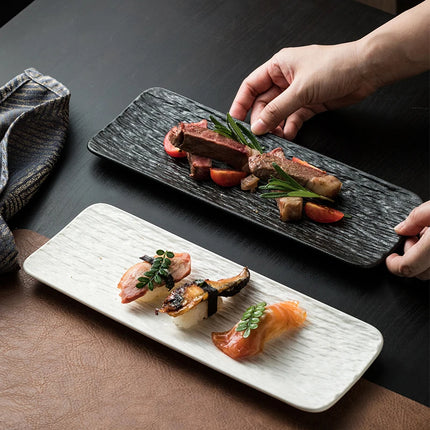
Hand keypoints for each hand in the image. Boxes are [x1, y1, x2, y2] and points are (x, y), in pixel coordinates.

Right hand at [229, 2, 429, 139]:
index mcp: (279, 66)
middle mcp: (286, 79)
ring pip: (278, 113)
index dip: (241, 103)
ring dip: (276, 126)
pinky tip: (290, 134)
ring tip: (275, 138)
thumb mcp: (300, 90)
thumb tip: (258, 125)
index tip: (235, 120)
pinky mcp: (309, 104)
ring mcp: (297, 93)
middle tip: (258, 135)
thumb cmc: (335, 67)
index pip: (251, 86)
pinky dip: (291, 127)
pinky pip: (293, 118)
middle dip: (261, 119)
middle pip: (264, 103)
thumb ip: (276, 110)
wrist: (366, 71)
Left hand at [386, 201, 429, 279]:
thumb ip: (416, 218)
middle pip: (419, 272)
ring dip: (423, 257)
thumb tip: (401, 228)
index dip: (393, 264)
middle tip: (412, 237)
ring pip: (429, 270)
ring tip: (426, 236)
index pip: (407, 267)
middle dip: (410, 256)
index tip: (390, 257)